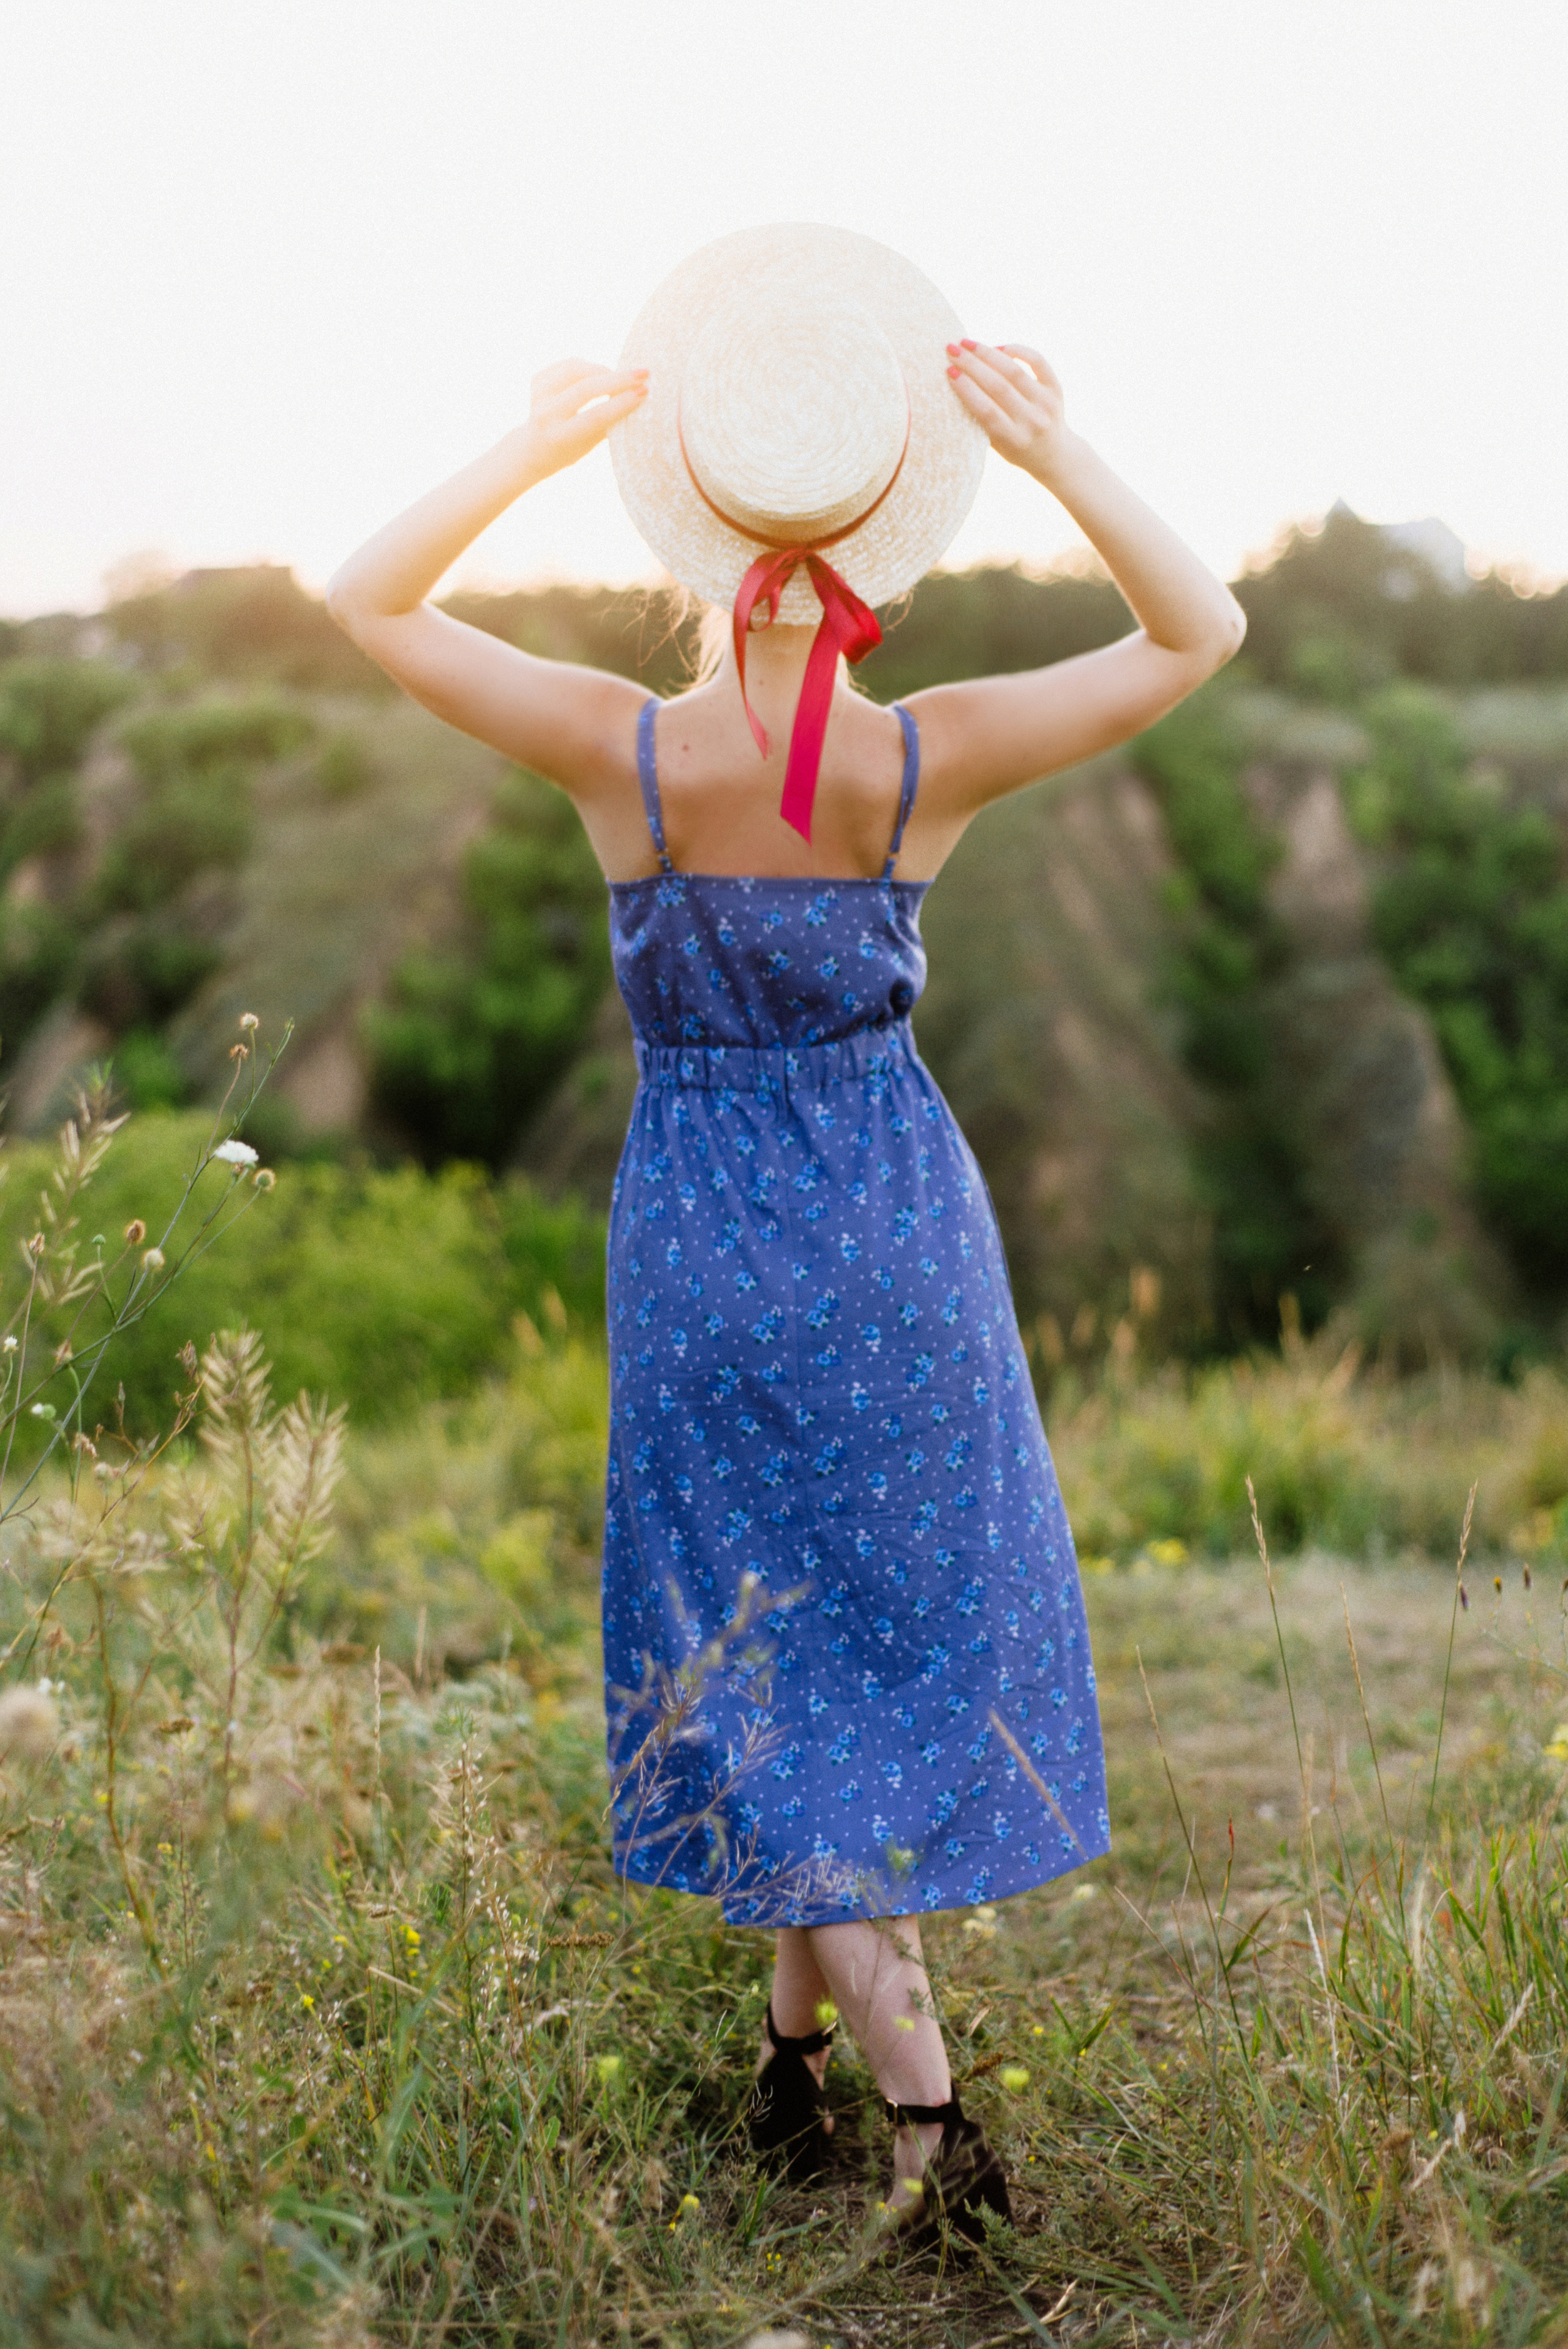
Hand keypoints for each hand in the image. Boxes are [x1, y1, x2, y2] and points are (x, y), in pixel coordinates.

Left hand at [519, 358, 648, 483]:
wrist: (533, 448)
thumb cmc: (569, 449)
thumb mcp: (588, 445)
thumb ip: (608, 424)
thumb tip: (636, 397)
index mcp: (559, 437)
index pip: (595, 416)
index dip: (621, 403)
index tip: (644, 392)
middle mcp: (545, 414)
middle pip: (585, 388)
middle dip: (618, 379)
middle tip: (643, 374)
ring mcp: (537, 394)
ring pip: (576, 368)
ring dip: (604, 369)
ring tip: (621, 376)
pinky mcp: (536, 380)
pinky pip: (568, 364)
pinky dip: (588, 366)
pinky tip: (599, 374)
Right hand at [945, 341, 1070, 481]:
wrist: (1053, 454)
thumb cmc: (1015, 448)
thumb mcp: (996, 444)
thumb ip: (980, 420)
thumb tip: (958, 381)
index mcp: (1014, 439)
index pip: (986, 409)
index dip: (966, 389)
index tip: (949, 371)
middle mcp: (1032, 421)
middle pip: (998, 386)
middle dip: (972, 365)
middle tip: (953, 349)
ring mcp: (1046, 404)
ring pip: (1014, 371)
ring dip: (988, 353)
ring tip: (968, 343)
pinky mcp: (1056, 389)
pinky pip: (1037, 361)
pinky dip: (1018, 350)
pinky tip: (999, 347)